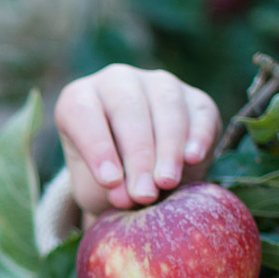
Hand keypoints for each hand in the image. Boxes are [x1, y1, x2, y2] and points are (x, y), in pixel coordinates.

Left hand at [54, 64, 220, 217]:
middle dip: (137, 154)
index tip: (110, 182)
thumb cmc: (108, 180)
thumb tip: (126, 196)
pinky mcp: (194, 98)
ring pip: (166, 104)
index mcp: (78, 99)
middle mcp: (116, 81)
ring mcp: (157, 84)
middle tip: (143, 193)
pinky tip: (193, 159)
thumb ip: (107, 189)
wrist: (142, 178)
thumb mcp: (95, 189)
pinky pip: (199, 111)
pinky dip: (198, 134)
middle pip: (127, 107)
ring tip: (166, 182)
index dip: (97, 147)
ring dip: (167, 146)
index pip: (82, 113)